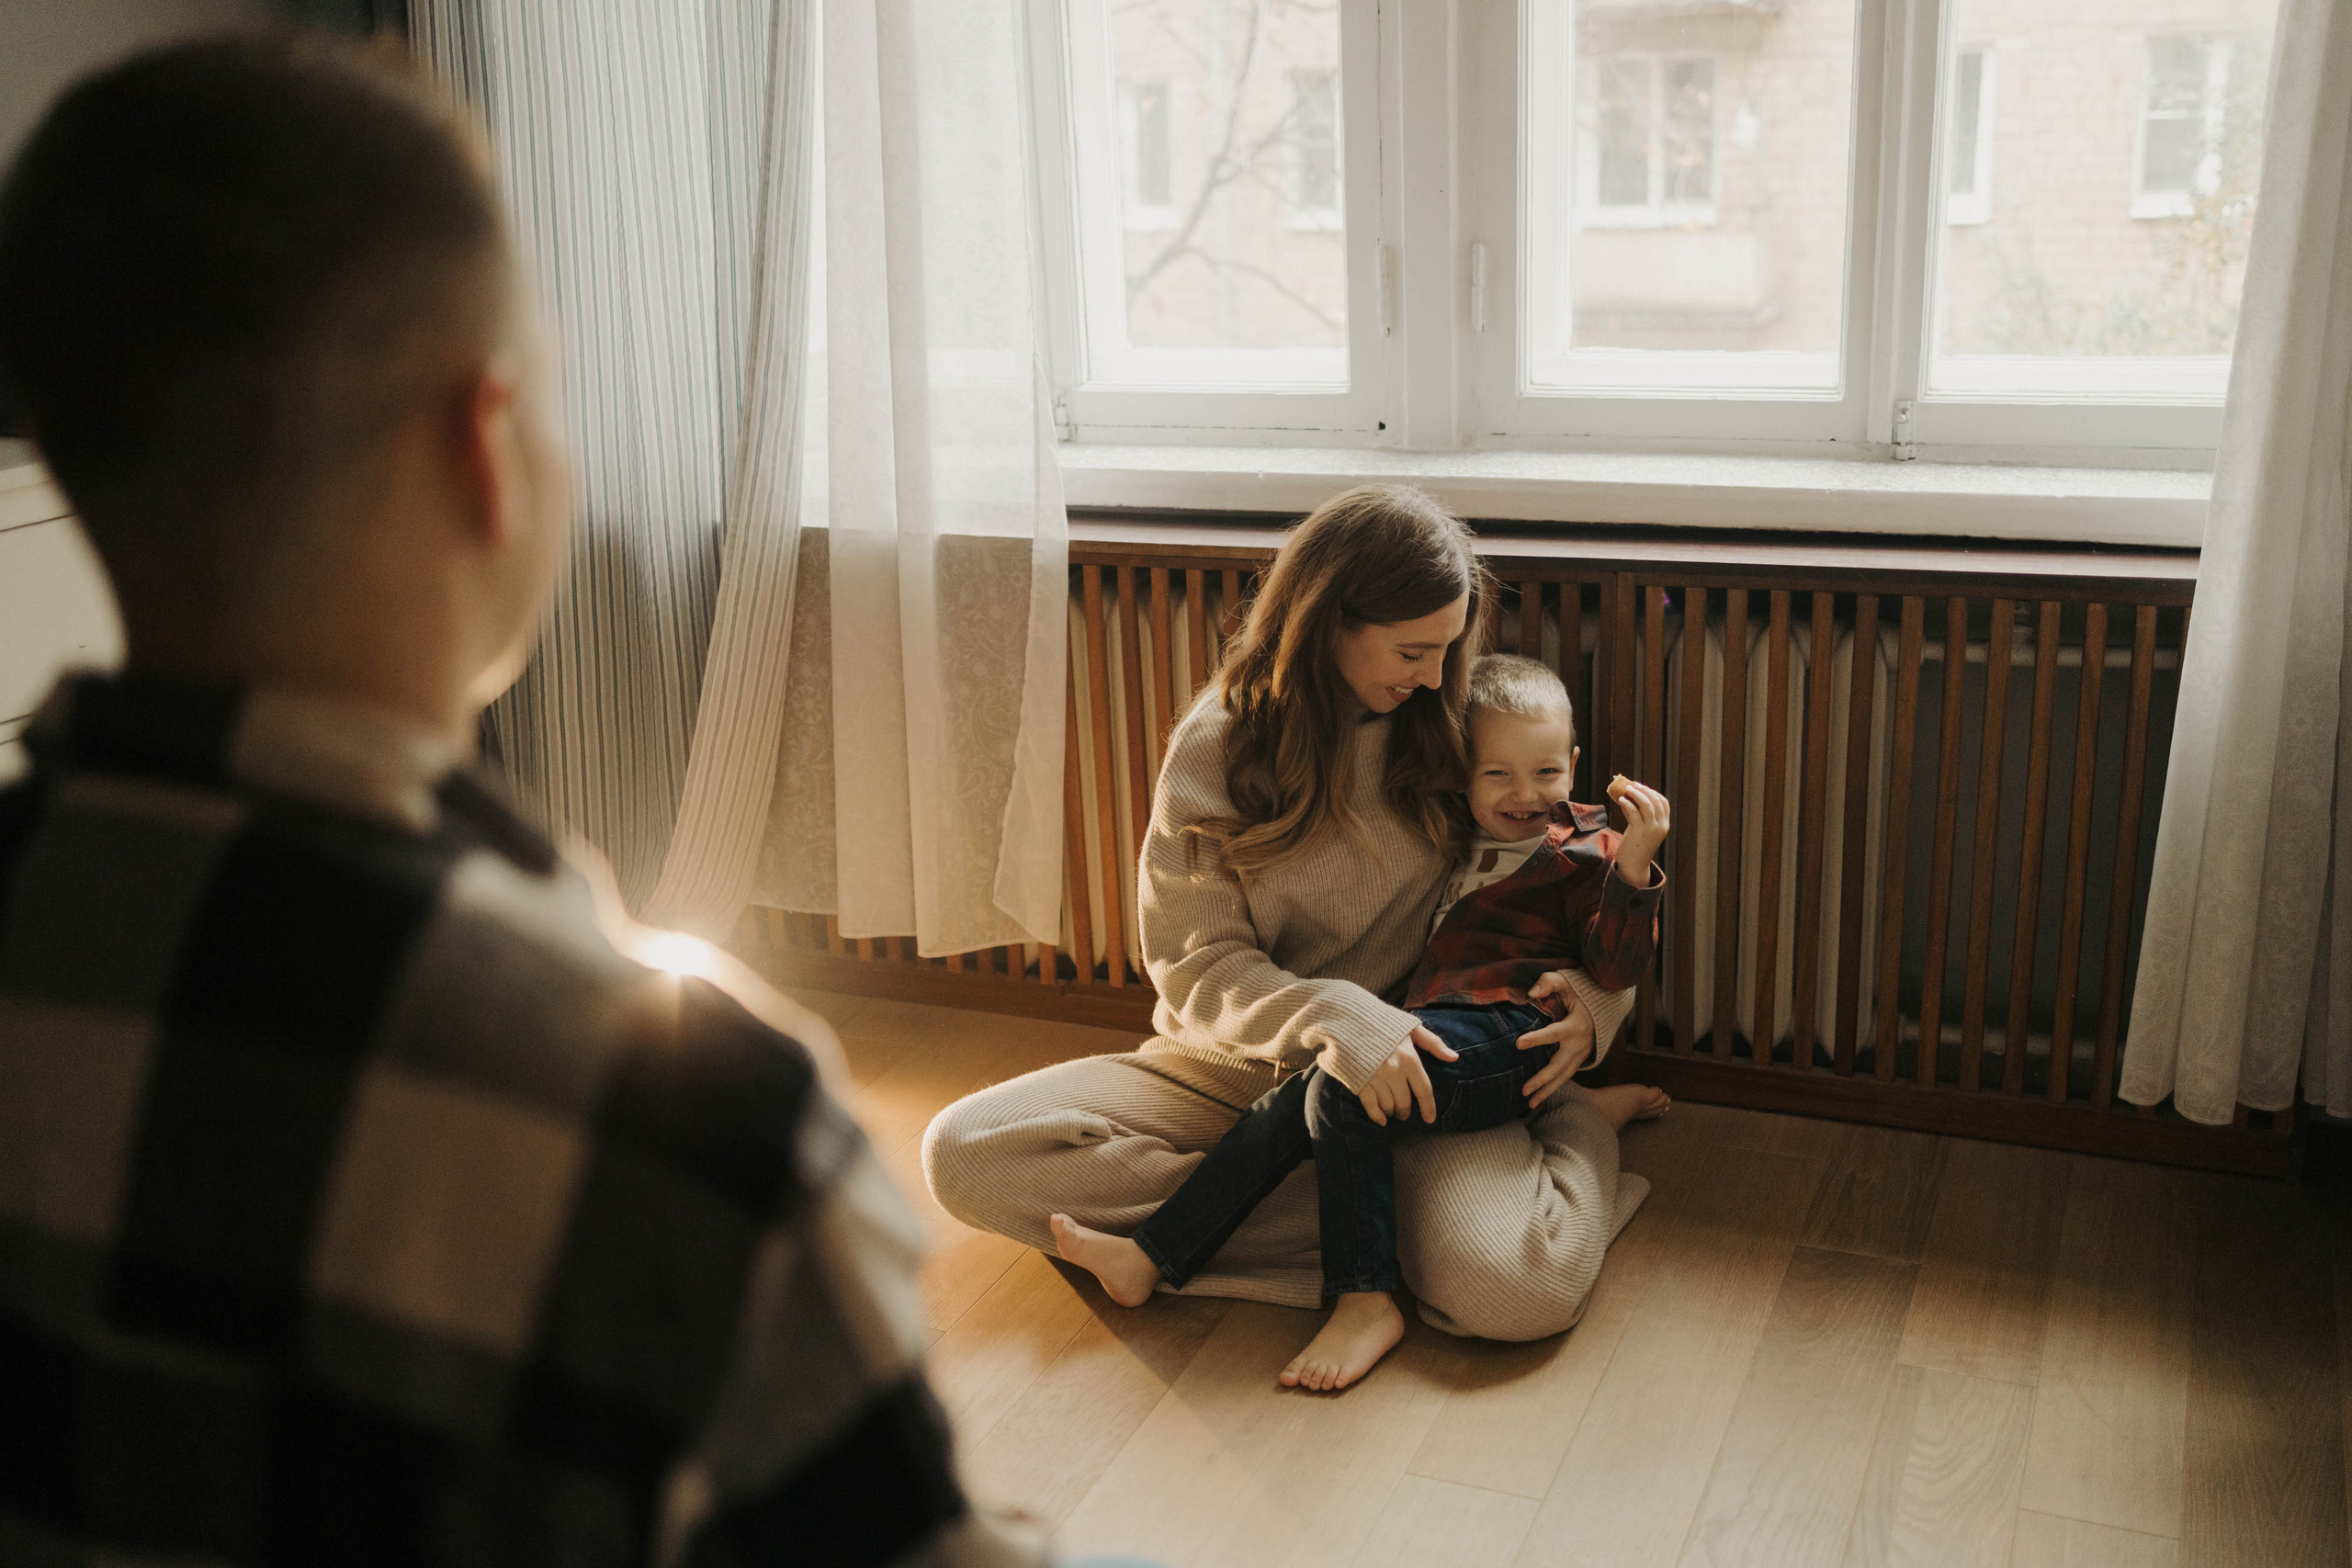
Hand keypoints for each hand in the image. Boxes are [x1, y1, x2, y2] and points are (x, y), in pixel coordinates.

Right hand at [1357, 1025, 1457, 1126]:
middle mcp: (1394, 1071)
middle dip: (1406, 1111)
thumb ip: (1433, 1043)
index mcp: (1409, 1059)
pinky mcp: (1359, 1080)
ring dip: (1392, 1112)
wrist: (1349, 1017)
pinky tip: (1381, 1120)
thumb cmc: (1384, 1022)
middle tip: (1405, 1113)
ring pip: (1388, 1106)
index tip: (1430, 1119)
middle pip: (1405, 1102)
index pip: (1424, 1090)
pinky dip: (1376, 1116)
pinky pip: (1370, 1105)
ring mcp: (1375, 1077)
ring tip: (1392, 1111)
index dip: (1428, 1107)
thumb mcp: (1412, 1028)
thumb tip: (1454, 1057)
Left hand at [1517, 974, 1598, 1105]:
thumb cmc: (1580, 992)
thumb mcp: (1567, 982)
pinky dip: (1552, 1088)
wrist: (1605, 1005)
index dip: (1536, 1038)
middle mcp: (1579, 1044)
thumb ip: (1548, 982)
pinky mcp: (1579, 1060)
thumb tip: (1530, 993)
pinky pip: (1565, 1076)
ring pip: (1563, 1076)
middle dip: (1542, 1079)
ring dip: (1547, 1091)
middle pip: (1559, 1065)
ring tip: (1529, 1104)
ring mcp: (1581, 1054)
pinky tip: (1539, 1098)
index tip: (1517, 1043)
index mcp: (1575, 1025)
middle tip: (1524, 1090)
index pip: (1553, 1033)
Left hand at [1610, 778, 1670, 887]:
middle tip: (1632, 785)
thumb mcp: (1640, 828)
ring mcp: (1651, 829)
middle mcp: (1661, 827)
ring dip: (1636, 794)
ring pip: (1647, 804)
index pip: (1663, 803)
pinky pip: (1634, 812)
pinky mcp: (1639, 832)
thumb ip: (1637, 814)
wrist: (1633, 865)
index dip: (1653, 792)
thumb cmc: (1635, 846)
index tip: (1641, 787)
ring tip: (1626, 789)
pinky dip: (1627, 803)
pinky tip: (1621, 800)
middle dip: (1644, 790)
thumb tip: (1627, 798)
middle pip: (1656, 801)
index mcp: (1664, 825)